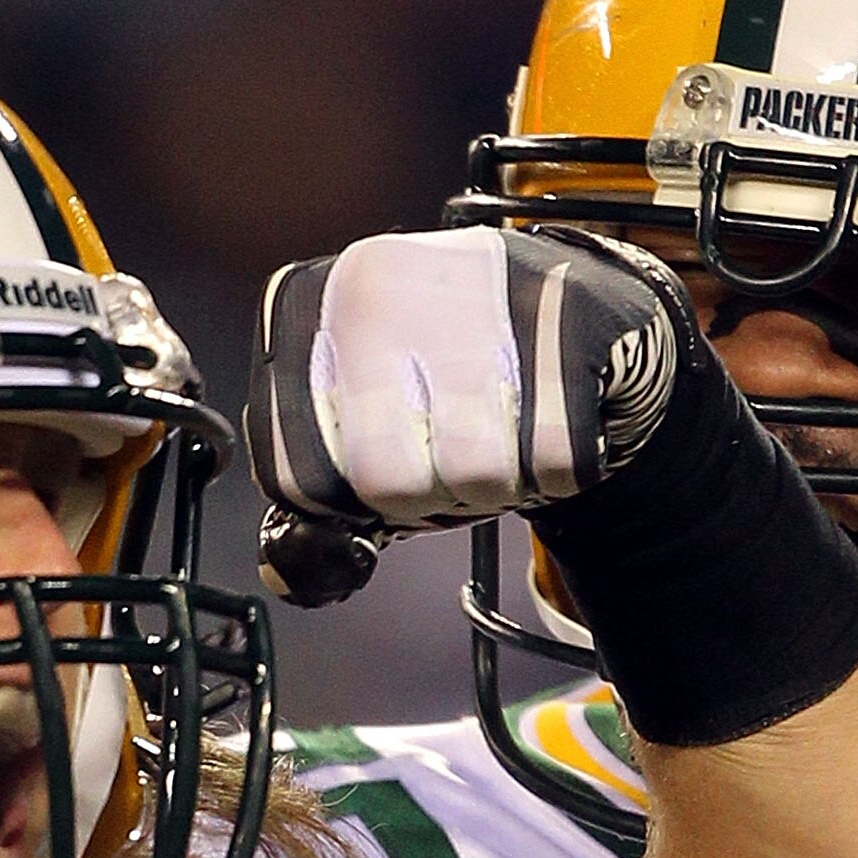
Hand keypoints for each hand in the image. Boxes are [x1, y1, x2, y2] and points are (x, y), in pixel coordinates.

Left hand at [245, 226, 681, 603]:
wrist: (569, 299)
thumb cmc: (452, 369)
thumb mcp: (362, 409)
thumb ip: (320, 484)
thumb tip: (289, 575)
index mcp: (307, 307)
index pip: (297, 475)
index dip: (350, 508)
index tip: (381, 477)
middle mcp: (376, 283)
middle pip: (386, 480)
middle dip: (427, 500)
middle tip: (448, 463)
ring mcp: (471, 287)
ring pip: (474, 474)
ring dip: (496, 487)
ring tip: (502, 433)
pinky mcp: (569, 314)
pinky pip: (555, 460)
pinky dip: (559, 470)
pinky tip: (549, 417)